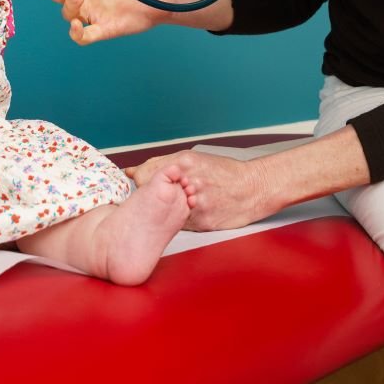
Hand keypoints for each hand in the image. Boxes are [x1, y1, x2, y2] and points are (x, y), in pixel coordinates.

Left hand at [126, 150, 280, 230]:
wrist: (254, 188)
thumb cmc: (224, 172)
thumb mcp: (195, 158)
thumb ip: (161, 164)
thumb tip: (130, 171)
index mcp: (184, 162)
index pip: (144, 176)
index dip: (140, 184)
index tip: (141, 187)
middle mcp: (188, 182)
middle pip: (152, 195)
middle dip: (152, 199)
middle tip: (158, 199)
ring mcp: (195, 203)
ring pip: (165, 212)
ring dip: (166, 212)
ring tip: (177, 206)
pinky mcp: (201, 222)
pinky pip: (180, 224)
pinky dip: (179, 221)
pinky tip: (189, 214)